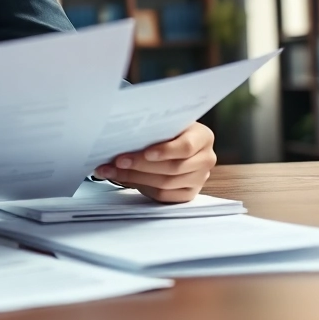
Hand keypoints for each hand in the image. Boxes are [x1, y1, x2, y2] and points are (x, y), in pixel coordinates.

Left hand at [93, 122, 215, 202]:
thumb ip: (154, 129)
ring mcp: (199, 179)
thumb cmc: (169, 131)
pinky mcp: (188, 193)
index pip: (186, 146)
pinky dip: (142, 188)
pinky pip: (164, 196)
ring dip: (135, 177)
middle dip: (141, 165)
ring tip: (113, 171)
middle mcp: (205, 159)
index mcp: (203, 137)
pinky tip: (124, 179)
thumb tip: (123, 135)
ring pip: (166, 183)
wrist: (177, 142)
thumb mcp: (167, 124)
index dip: (165, 151)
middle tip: (117, 161)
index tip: (145, 152)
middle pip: (173, 168)